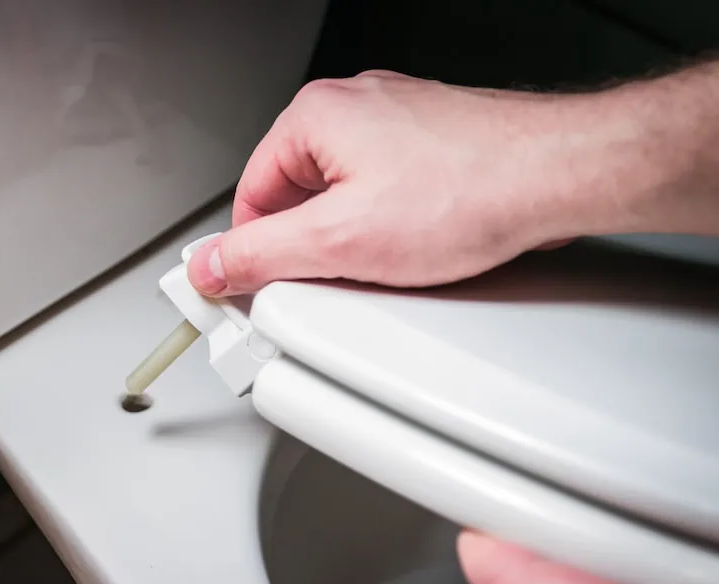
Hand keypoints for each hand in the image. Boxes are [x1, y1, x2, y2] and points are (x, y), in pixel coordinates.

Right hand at [187, 70, 638, 295]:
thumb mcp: (339, 241)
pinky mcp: (429, 148)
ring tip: (382, 263)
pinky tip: (411, 250)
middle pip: (294, 197)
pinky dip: (386, 227)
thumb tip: (210, 264)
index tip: (250, 287)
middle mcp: (353, 109)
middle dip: (306, 247)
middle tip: (326, 283)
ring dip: (349, 240)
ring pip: (341, 199)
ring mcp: (395, 126)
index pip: (249, 196)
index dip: (249, 252)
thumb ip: (260, 256)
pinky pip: (382, 195)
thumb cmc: (468, 190)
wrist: (560, 176)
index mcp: (315, 117)